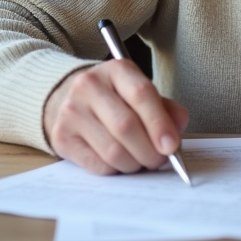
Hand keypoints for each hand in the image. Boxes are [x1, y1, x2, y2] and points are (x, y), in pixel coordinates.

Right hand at [42, 60, 189, 175]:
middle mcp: (89, 86)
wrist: (66, 97)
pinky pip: (97, 165)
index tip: (171, 145)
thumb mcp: (138, 92)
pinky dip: (116, 170)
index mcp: (117, 70)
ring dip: (134, 164)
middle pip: (126, 126)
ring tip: (141, 162)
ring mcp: (72, 111)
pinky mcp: (62, 137)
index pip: (142, 94)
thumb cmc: (113, 98)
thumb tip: (179, 127)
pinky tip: (120, 163)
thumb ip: (164, 108)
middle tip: (160, 160)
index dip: (159, 124)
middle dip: (149, 151)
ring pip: (113, 150)